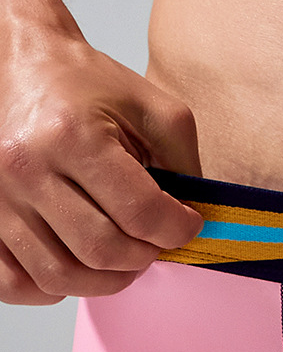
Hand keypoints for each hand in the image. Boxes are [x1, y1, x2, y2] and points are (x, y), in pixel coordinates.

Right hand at [0, 23, 202, 304]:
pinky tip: (78, 266)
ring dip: (106, 279)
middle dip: (144, 257)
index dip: (178, 230)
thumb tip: (195, 223)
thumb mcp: (156, 110)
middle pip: (101, 250)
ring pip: (60, 275)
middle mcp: (24, 167)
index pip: (140, 214)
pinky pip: (12, 283)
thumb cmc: (86, 85)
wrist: (19, 62)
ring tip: (125, 257)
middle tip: (156, 243)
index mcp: (72, 135)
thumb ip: (186, 165)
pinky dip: (51, 289)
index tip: (188, 225)